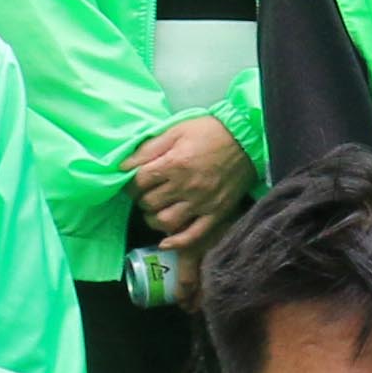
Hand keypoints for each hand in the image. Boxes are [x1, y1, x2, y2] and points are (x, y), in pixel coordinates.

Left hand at [128, 114, 255, 252]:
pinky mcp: (216, 212)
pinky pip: (193, 235)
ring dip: (154, 219)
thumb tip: (123, 165)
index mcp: (174, 163)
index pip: (139, 182)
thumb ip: (149, 148)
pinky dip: (176, 241)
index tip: (133, 183)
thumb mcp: (177, 130)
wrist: (247, 139)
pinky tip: (165, 242)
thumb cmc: (210, 132)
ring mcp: (202, 202)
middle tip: (146, 194)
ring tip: (156, 211)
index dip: (130, 184)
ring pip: (166, 222)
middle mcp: (186, 186)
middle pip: (149, 203)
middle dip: (142, 199)